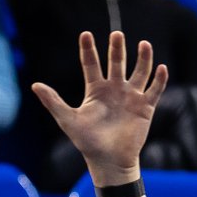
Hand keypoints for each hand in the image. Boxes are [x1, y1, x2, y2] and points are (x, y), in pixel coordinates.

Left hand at [32, 31, 167, 184]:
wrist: (109, 161)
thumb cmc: (87, 142)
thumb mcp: (68, 120)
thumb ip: (53, 102)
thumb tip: (35, 85)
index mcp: (96, 90)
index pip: (91, 64)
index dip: (88, 49)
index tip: (85, 34)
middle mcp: (114, 89)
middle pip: (117, 62)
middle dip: (117, 48)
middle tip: (117, 34)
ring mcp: (131, 97)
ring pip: (139, 72)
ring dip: (143, 58)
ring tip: (144, 45)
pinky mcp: (145, 107)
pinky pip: (154, 90)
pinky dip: (159, 80)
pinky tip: (161, 68)